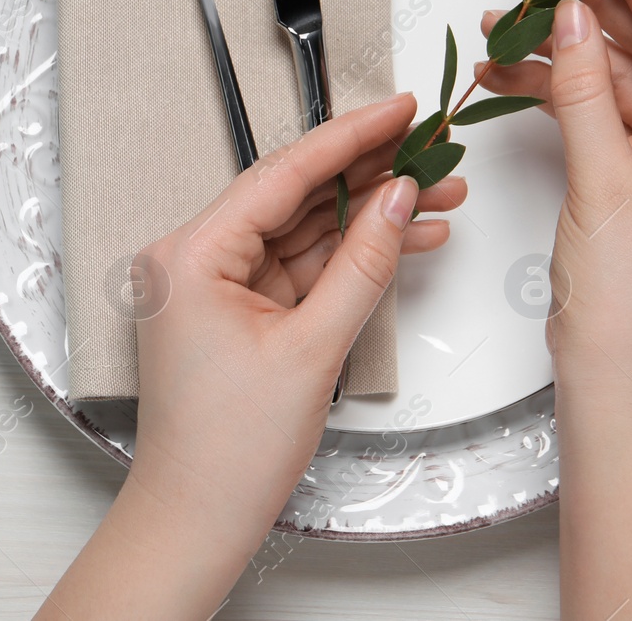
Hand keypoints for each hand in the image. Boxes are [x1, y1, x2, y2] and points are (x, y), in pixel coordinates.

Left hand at [38, 92, 464, 619]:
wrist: (196, 522)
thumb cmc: (226, 452)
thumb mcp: (312, 349)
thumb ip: (362, 264)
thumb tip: (397, 199)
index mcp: (191, 255)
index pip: (283, 174)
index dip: (351, 135)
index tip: (399, 109)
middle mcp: (194, 260)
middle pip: (297, 195)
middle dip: (372, 175)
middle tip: (433, 148)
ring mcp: (216, 286)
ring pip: (306, 230)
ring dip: (371, 216)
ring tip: (441, 197)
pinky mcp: (238, 311)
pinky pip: (302, 267)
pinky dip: (351, 257)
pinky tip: (405, 241)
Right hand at [479, 0, 631, 416]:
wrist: (613, 389)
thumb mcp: (604, 188)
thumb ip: (584, 95)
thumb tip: (569, 17)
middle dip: (592, 13)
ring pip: (619, 84)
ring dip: (563, 55)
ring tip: (506, 22)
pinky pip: (600, 119)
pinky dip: (558, 97)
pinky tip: (513, 74)